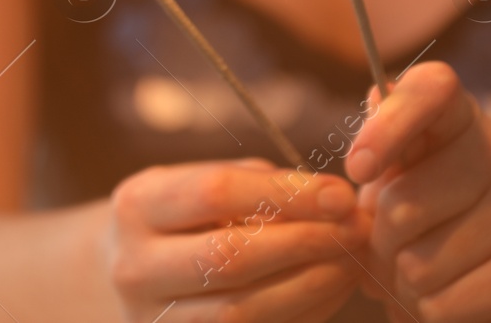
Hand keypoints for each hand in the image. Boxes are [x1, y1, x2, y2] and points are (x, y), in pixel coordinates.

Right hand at [103, 157, 370, 321]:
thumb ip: (260, 185)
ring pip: (241, 311)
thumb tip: (334, 200)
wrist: (134, 274)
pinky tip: (332, 290)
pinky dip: (301, 314)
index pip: (215, 192)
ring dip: (310, 285)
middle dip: (305, 242)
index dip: (285, 194)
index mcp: (138, 206)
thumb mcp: (204, 182)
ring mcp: (153, 320)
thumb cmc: (185, 216)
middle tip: (356, 228)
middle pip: (229, 257)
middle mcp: (134, 268)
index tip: (340, 194)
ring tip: (351, 261)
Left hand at [344, 63, 490, 322]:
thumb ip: (379, 150)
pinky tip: (441, 302)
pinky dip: (435, 313)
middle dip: (380, 245)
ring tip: (415, 282)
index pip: (432, 89)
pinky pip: (457, 301)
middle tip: (388, 256)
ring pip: (424, 264)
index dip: (388, 125)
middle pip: (404, 204)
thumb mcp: (397, 178)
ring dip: (404, 287)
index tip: (358, 168)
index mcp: (462, 115)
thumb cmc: (432, 216)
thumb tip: (374, 98)